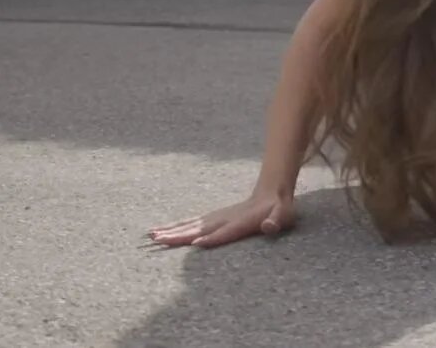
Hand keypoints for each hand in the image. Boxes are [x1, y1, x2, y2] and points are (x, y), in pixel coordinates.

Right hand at [147, 191, 294, 248]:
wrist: (271, 193)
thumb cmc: (278, 210)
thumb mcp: (283, 215)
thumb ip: (276, 221)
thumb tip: (269, 226)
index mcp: (241, 222)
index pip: (225, 232)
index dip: (212, 237)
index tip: (195, 243)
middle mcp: (224, 219)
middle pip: (199, 228)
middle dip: (180, 235)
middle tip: (158, 240)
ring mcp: (217, 217)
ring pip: (190, 224)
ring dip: (171, 230)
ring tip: (152, 235)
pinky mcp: (212, 217)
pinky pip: (191, 222)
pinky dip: (175, 227)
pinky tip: (162, 231)